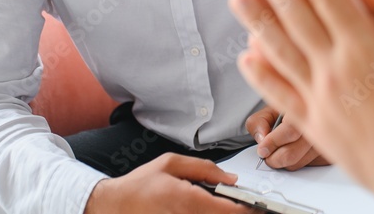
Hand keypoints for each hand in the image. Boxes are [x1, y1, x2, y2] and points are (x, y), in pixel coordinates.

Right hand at [83, 153, 248, 213]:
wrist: (114, 206)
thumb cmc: (140, 185)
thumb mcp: (170, 163)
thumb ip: (203, 169)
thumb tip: (230, 177)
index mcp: (188, 199)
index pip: (228, 210)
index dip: (248, 210)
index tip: (259, 207)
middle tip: (250, 209)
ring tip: (231, 208)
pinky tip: (212, 210)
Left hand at [246, 106, 328, 169]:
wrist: (308, 113)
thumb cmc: (289, 112)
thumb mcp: (270, 110)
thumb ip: (259, 121)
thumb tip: (261, 138)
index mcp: (303, 110)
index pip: (290, 132)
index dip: (273, 143)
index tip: (262, 149)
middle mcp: (318, 126)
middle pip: (292, 154)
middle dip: (273, 158)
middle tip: (266, 154)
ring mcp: (325, 142)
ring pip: (297, 163)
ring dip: (284, 161)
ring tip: (281, 149)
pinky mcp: (327, 156)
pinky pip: (306, 167)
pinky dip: (296, 162)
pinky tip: (295, 150)